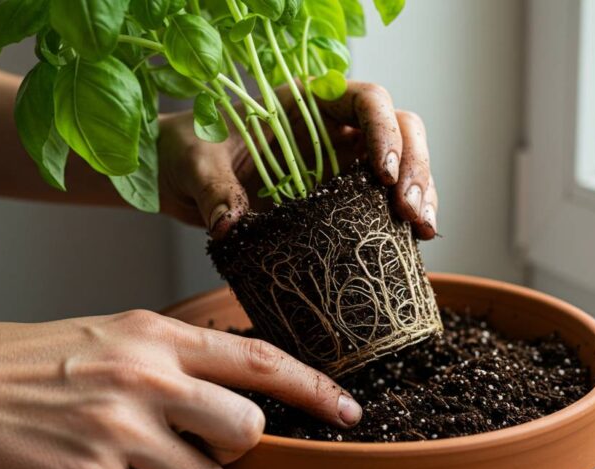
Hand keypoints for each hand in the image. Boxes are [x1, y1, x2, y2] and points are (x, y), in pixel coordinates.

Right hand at [0, 310, 361, 468]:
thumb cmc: (25, 360)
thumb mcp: (109, 333)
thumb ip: (173, 357)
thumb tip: (235, 392)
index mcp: (152, 334)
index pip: (258, 358)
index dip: (313, 386)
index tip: (348, 411)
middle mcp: (144, 378)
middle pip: (246, 429)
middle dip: (230, 446)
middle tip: (190, 442)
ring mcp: (118, 431)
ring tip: (133, 462)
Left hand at [157, 81, 436, 240]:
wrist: (174, 177)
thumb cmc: (184, 150)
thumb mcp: (195, 163)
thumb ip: (214, 189)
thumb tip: (230, 225)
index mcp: (304, 101)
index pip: (366, 99)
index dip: (384, 131)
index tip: (381, 173)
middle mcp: (330, 127)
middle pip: (399, 130)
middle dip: (413, 167)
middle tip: (408, 211)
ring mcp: (338, 163)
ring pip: (400, 166)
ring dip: (418, 194)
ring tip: (421, 230)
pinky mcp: (335, 199)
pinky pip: (380, 203)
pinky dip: (399, 221)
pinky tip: (410, 243)